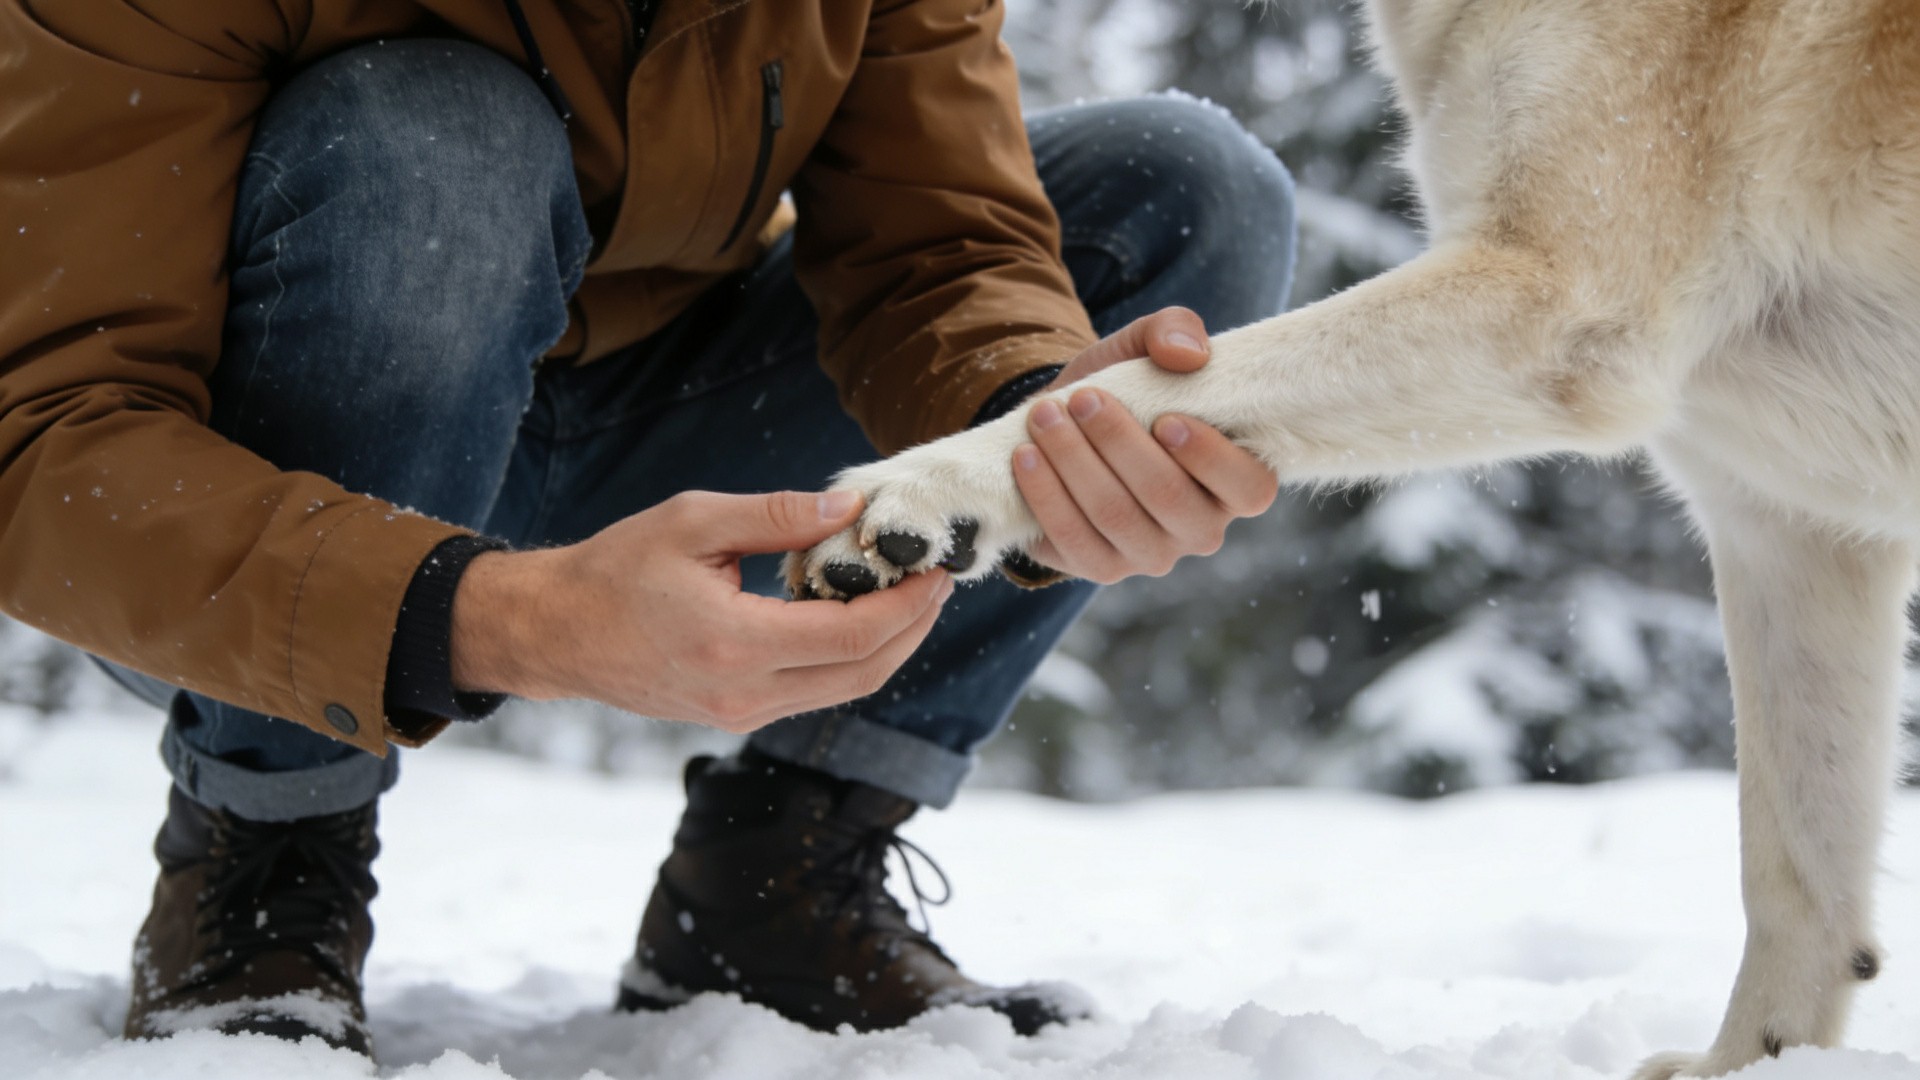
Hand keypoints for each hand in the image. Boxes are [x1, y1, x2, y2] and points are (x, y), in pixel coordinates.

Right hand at [449, 491, 952, 732]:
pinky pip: (814, 692)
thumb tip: (849, 508)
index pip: (854, 636)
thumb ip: (777, 515)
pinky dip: (851, 659)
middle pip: (865, 673)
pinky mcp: (735, 715)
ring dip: (889, 647)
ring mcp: (741, 712)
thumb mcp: (694, 521)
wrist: (555, 633)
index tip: (936, 569)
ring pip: (844, 690)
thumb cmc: (616, 569)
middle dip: (914, 628)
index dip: (908, 606)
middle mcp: (745, 692)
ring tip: (910, 597)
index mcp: (736, 643)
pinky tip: (859, 617)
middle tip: (937, 581)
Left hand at [1014, 307, 1277, 582]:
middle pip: (1168, 497)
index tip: (1165, 418)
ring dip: (1075, 463)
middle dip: (1120, 444)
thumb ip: (1174, 331)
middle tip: (1083, 400)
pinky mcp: (1100, 566)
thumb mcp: (1144, 347)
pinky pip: (1074, 539)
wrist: (1065, 423)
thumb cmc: (1124, 390)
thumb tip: (1188, 354)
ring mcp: (1151, 554)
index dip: (1210, 458)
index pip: (1248, 488)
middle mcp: (1202, 528)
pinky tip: (1028, 456)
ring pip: (1116, 516)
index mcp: (1235, 481)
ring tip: (1045, 417)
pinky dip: (1047, 495)